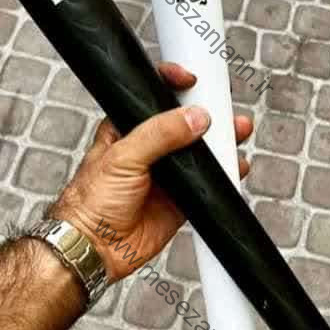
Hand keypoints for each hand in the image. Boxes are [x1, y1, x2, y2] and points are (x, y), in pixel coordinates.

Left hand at [48, 63, 252, 280]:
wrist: (95, 248)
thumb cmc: (91, 202)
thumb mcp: (122, 157)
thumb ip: (159, 134)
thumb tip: (194, 117)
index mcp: (127, 128)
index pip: (152, 96)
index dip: (172, 83)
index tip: (191, 81)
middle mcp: (149, 148)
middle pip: (184, 121)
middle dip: (207, 111)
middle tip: (224, 106)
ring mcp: (167, 173)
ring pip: (200, 150)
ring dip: (220, 140)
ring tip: (237, 131)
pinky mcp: (181, 198)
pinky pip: (209, 182)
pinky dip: (225, 173)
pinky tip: (234, 165)